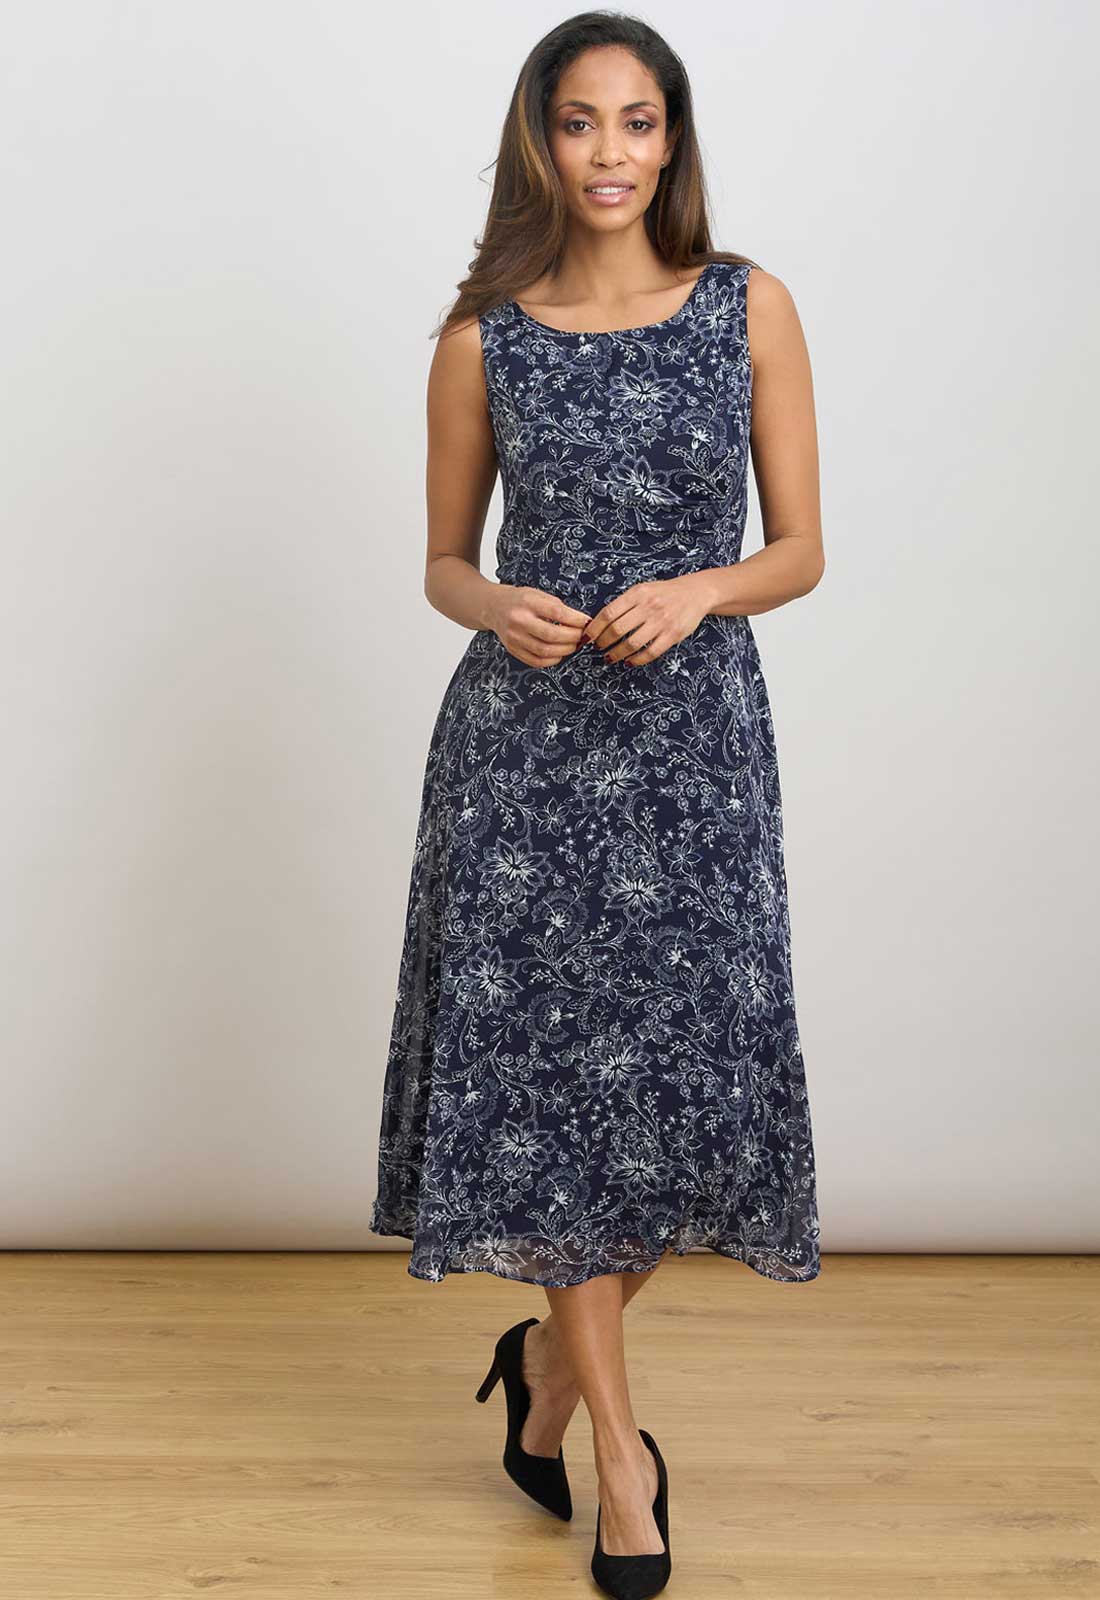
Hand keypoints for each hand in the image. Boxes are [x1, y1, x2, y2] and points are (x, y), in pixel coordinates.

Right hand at [487, 584, 591, 668]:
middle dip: (573, 637)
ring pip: (545, 651)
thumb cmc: (519, 599)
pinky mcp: (512, 649)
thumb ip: (557, 607)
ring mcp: (514, 637)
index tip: (586, 622)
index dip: (576, 620)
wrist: (493, 607)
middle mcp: (518, 620)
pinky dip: (552, 660)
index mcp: (527, 602)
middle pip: (552, 635)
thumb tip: (580, 622)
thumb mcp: (538, 594)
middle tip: (582, 636)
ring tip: (573, 645)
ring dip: (565, 650)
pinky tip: (559, 654)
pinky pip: (536, 661)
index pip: (557, 613)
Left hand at [583, 574, 714, 664]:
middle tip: (598, 648)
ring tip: (610, 657)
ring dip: (617, 654)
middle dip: (603, 643)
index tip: (587, 637)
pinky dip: (637, 660)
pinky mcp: (673, 635)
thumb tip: (599, 622)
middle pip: (617, 630)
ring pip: (632, 643)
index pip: (609, 613)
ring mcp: (662, 621)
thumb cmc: (664, 593)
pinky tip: (630, 661)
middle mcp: (649, 606)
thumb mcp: (642, 589)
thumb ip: (624, 603)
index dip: (594, 628)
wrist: (695, 592)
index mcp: (637, 594)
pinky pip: (651, 652)